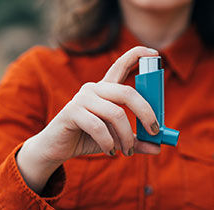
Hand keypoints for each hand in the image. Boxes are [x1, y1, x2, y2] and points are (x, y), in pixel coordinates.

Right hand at [16, 46, 160, 192]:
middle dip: (145, 112)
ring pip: (116, 114)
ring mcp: (82, 98)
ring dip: (126, 137)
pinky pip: (98, 127)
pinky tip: (110, 151)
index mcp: (106, 90)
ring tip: (127, 151)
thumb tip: (158, 147)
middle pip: (127, 92)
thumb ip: (135, 141)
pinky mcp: (72, 112)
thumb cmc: (87, 138)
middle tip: (154, 131)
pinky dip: (109, 142)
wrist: (56, 148)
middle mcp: (95, 89)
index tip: (156, 54)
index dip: (138, 55)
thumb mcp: (116, 139)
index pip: (121, 65)